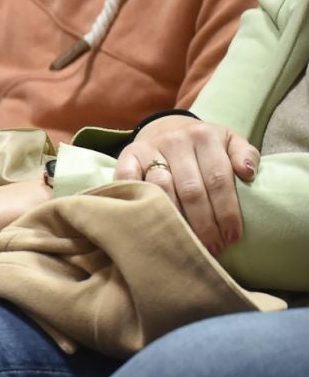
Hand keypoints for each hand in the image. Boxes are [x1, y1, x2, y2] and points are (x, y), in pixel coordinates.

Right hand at [115, 116, 257, 254]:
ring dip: (174, 219)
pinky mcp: (129, 155)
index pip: (219, 180)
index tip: (232, 237)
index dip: (226, 211)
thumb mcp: (229, 142)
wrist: (166, 128)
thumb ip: (244, 154)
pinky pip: (128, 178)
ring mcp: (150, 148)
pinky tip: (146, 219)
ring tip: (185, 242)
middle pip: (191, 189)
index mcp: (205, 137)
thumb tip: (248, 173)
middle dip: (204, 223)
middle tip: (212, 248)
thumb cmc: (202, 145)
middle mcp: (176, 141)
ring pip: (161, 189)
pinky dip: (135, 197)